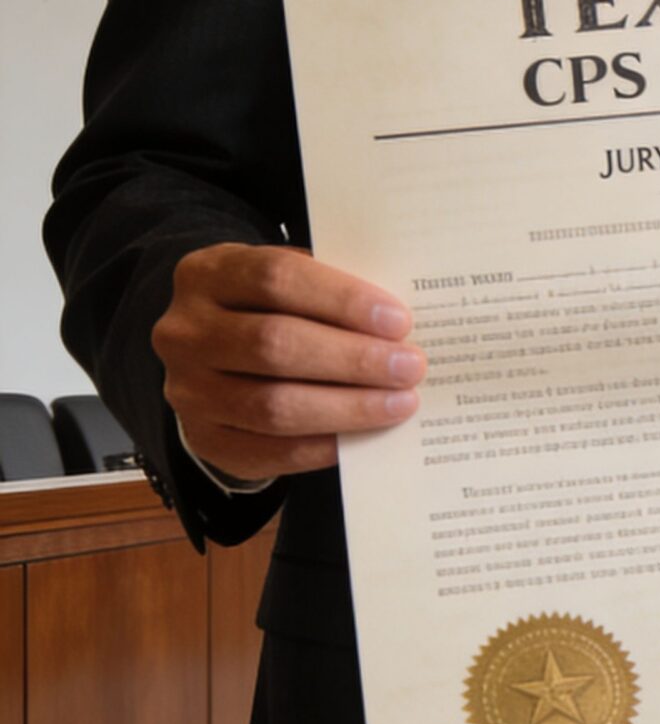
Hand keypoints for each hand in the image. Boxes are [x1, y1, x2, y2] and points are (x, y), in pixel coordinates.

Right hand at [151, 243, 422, 480]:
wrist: (215, 356)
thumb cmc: (272, 308)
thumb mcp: (290, 280)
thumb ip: (330, 291)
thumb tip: (396, 324)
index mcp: (208, 273)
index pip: (275, 278)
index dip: (342, 299)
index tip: (398, 321)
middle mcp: (185, 331)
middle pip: (274, 345)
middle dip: (353, 359)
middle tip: (409, 367)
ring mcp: (186, 389)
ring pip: (272, 404)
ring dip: (347, 406)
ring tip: (399, 403)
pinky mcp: (202, 438)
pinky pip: (267, 450)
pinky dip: (322, 446)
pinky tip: (362, 437)